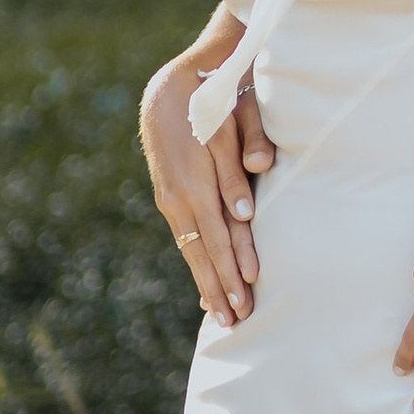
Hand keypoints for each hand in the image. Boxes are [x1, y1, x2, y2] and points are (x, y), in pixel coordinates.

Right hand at [142, 52, 275, 327]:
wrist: (168, 89)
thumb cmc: (209, 103)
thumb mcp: (228, 126)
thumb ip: (237, 169)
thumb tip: (245, 214)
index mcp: (195, 185)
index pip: (218, 239)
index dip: (231, 272)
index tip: (245, 300)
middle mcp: (178, 200)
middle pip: (202, 254)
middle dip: (218, 291)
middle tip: (234, 324)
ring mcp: (170, 201)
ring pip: (191, 250)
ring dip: (206, 284)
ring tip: (220, 316)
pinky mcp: (170, 198)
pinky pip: (185, 239)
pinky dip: (196, 264)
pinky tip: (204, 285)